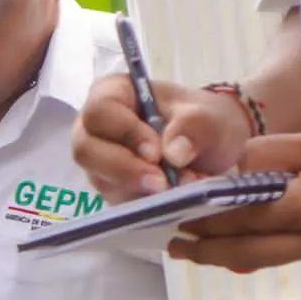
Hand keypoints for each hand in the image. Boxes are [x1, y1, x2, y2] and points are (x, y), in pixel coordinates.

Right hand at [74, 75, 249, 200]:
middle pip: (87, 150)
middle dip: (125, 169)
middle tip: (162, 182)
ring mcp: (101, 163)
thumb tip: (174, 153)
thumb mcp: (207, 116)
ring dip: (140, 190)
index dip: (125, 132)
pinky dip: (147, 205)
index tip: (156, 152)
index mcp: (113, 95)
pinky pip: (116, 202)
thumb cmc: (201, 121)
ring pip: (101, 180)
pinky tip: (175, 199)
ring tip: (180, 188)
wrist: (213, 148)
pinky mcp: (113, 190)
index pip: (100, 111)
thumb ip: (193, 127)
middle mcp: (96, 129)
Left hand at [174, 110, 300, 277]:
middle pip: (252, 252)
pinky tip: (276, 234)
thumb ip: (271, 157)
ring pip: (284, 256)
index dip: (205, 222)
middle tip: (177, 249)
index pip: (242, 218)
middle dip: (210, 251)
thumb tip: (226, 169)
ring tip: (214, 243)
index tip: (175, 221)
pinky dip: (290, 245)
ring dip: (247, 248)